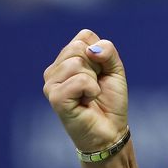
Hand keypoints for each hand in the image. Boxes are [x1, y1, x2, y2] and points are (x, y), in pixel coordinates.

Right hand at [43, 29, 127, 151]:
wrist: (110, 131)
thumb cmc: (110, 101)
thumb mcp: (115, 70)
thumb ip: (108, 52)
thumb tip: (92, 50)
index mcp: (66, 60)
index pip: (84, 36)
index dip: (101, 53)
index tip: (101, 73)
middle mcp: (54, 70)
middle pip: (79, 48)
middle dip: (97, 67)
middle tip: (95, 86)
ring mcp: (51, 84)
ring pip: (78, 63)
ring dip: (94, 81)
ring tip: (90, 95)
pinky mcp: (55, 97)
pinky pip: (79, 80)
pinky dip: (91, 90)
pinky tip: (87, 102)